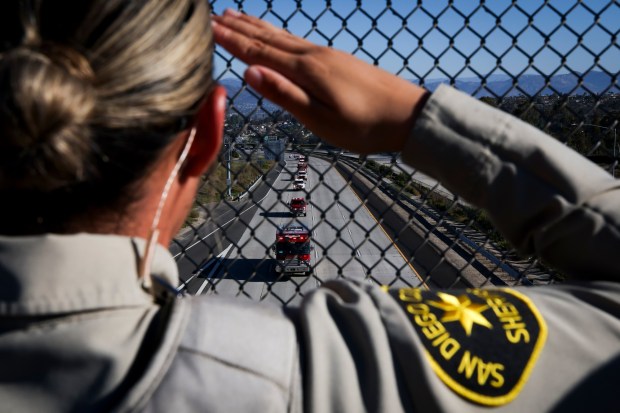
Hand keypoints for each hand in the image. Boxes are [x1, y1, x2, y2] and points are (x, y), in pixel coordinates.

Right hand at [212, 10, 429, 153]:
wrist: (408, 115)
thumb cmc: (364, 126)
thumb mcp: (321, 119)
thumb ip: (285, 95)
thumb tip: (249, 73)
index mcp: (305, 71)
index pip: (259, 53)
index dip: (231, 41)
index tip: (208, 29)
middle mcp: (313, 56)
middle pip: (268, 38)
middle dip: (239, 27)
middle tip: (214, 16)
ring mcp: (326, 55)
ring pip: (283, 36)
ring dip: (257, 26)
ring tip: (237, 15)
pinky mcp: (337, 59)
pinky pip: (297, 40)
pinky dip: (279, 34)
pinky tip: (277, 35)